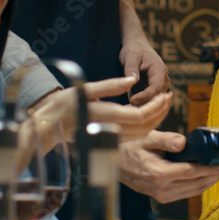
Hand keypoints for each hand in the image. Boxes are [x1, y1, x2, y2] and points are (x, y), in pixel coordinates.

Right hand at [30, 77, 169, 141]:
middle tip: (170, 97)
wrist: (48, 126)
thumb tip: (132, 80)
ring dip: (157, 118)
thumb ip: (111, 85)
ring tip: (163, 103)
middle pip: (146, 126)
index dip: (158, 106)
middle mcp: (112, 130)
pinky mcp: (110, 139)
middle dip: (162, 112)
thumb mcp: (85, 89)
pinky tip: (149, 113)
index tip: (166, 94)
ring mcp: (111, 137)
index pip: (142, 115)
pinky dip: (147, 125)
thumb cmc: (63, 106)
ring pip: (142, 132)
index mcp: (108, 117)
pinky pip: (135, 135)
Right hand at [117, 130, 218, 203]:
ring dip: (211, 181)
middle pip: (197, 183)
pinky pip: (186, 192)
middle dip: (217, 176)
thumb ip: (165, 139)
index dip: (213, 169)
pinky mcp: (162, 197)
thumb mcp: (147, 138)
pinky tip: (208, 178)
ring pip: (194, 190)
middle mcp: (162, 189)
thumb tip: (183, 142)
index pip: (194, 173)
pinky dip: (199, 185)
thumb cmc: (131, 149)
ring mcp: (162, 195)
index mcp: (160, 175)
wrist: (114, 164)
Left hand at [119, 37, 170, 104]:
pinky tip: (128, 108)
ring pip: (153, 100)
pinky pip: (147, 100)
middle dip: (145, 103)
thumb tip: (132, 81)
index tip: (132, 100)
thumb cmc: (134, 49)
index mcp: (160, 69)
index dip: (146, 95)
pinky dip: (139, 104)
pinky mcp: (150, 89)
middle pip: (157, 96)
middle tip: (128, 110)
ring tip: (127, 110)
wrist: (136, 46)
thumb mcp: (130, 56)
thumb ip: (131, 69)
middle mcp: (162, 79)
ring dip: (142, 106)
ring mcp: (157, 85)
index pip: (156, 87)